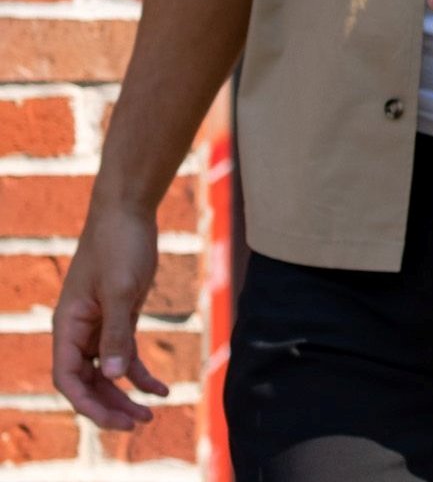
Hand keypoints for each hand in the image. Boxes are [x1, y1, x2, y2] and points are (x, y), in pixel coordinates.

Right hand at [52, 206, 169, 429]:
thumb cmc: (120, 244)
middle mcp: (78, 330)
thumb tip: (112, 377)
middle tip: (138, 425)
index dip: (88, 403)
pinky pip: (125, 354)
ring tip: (150, 416)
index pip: (68, 378)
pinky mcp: (119, 316)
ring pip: (105, 372)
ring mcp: (98, 325)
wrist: (129, 210)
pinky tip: (161, 389)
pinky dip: (140, 374)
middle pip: (87, 381)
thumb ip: (117, 333)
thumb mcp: (122, 289)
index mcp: (67, 326)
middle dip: (109, 406)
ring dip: (124, 395)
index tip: (115, 420)